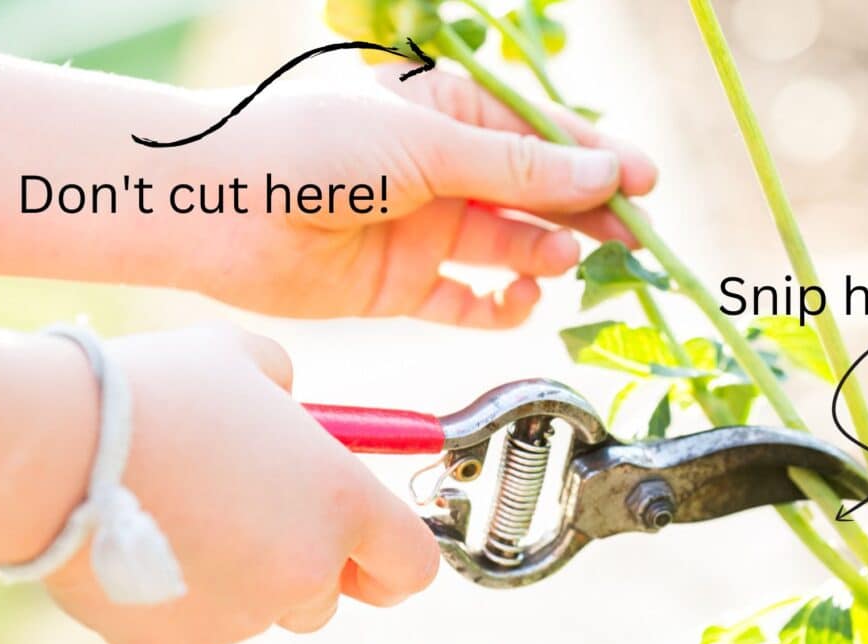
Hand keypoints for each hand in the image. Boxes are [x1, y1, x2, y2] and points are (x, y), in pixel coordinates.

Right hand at [43, 324, 437, 643]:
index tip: (370, 547)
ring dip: (246, 576)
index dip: (394, 557)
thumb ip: (291, 391)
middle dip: (304, 563)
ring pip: (264, 608)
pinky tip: (150, 539)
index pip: (412, 565)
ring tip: (190, 514)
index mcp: (341, 502)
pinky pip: (204, 623)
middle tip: (255, 512)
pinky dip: (189, 593)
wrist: (58, 448)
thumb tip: (288, 407)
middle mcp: (304, 569)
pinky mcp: (180, 643)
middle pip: (330, 594)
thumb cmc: (161, 393)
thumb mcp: (249, 360)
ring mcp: (243, 615)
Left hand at [191, 67, 656, 326]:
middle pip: (534, 195)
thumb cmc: (315, 147)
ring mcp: (423, 230)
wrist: (220, 207)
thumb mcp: (429, 145)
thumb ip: (518, 169)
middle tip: (633, 238)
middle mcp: (440, 172)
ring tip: (561, 260)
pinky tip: (516, 301)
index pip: (541, 136)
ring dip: (543, 256)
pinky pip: (465, 300)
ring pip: (507, 247)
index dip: (597, 158)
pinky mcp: (401, 285)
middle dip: (584, 214)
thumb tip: (604, 175)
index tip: (646, 183)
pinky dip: (496, 306)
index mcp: (447, 113)